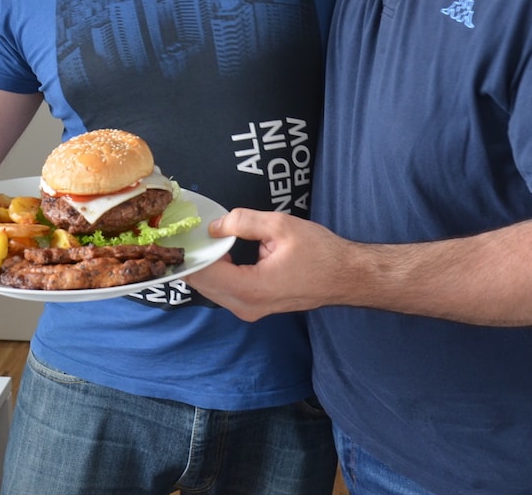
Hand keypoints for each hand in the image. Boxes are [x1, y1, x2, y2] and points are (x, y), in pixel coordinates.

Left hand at [185, 209, 347, 320]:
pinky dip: (216, 272)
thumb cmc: (320, 252)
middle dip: (194, 257)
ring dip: (204, 265)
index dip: (192, 249)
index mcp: (250, 289)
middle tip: (189, 230)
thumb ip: (243, 222)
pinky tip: (220, 251)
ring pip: (211, 288)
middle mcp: (245, 306)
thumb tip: (215, 226)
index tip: (186, 229)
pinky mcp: (254, 307)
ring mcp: (249, 310)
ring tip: (204, 238)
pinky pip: (224, 290)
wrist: (345, 277)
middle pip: (202, 283)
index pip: (204, 272)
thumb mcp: (280, 226)